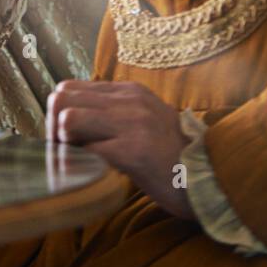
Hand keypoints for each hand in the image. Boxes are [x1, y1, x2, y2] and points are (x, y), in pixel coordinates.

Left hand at [48, 80, 196, 219]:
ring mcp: (133, 123)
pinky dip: (78, 166)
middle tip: (62, 152)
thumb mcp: (142, 122)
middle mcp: (129, 100)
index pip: (69, 88)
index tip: (61, 139)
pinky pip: (89, 152)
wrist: (213, 178)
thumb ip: (112, 115)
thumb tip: (68, 123)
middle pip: (62, 99)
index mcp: (128, 91)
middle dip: (52, 128)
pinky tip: (84, 176)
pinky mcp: (136, 150)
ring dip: (63, 145)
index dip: (57, 114)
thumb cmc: (172, 156)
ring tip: (75, 162)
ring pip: (69, 120)